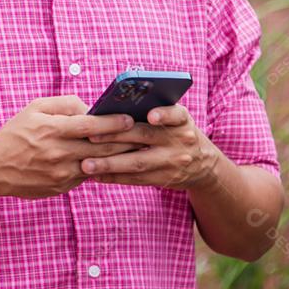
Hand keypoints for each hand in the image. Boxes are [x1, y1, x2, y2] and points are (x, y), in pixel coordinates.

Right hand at [0, 95, 142, 199]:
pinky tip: (113, 163)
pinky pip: (86, 176)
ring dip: (118, 158)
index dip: (113, 123)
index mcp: (53, 130)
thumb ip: (64, 104)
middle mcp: (59, 153)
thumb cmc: (16, 133)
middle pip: (101, 148)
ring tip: (136, 150)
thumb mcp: (35, 108)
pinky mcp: (61, 187)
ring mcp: (61, 173)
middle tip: (144, 136)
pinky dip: (100, 168)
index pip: (90, 126)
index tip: (131, 119)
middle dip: (125, 141)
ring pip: (98, 165)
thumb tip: (90, 108)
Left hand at [80, 104, 219, 189]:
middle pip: (146, 136)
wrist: (202, 163)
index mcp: (181, 120)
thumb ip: (153, 110)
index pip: (176, 114)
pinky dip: (115, 177)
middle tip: (91, 138)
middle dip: (116, 136)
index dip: (164, 114)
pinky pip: (137, 179)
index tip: (150, 116)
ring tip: (87, 165)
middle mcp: (179, 140)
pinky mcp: (165, 179)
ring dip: (110, 164)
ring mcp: (172, 162)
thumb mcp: (175, 119)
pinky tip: (96, 175)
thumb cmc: (176, 132)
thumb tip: (113, 109)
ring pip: (138, 162)